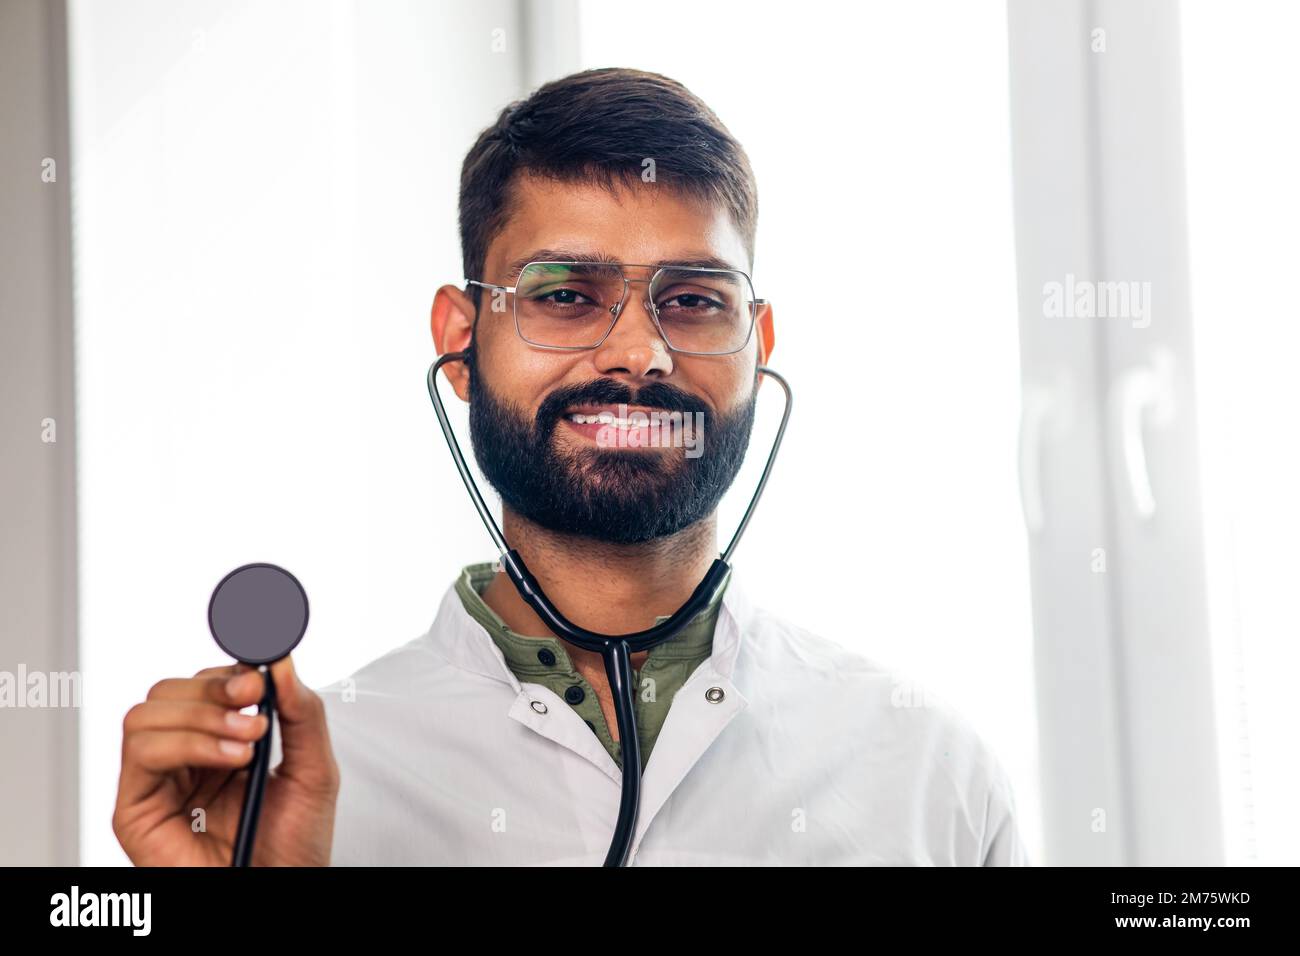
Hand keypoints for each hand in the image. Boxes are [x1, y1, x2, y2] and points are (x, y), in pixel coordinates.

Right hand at [113, 655, 338, 865]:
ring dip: (202, 717)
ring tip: (247, 743)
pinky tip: (230, 760)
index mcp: (219, 742)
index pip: (204, 685)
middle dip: (213, 688)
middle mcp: (182, 758)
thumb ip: (303, 713)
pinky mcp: (136, 810)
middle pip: (167, 691)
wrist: (282, 891)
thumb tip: (281, 660)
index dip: (227, 670)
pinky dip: (187, 743)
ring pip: (145, 715)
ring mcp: (156, 782)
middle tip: (254, 703)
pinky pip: (141, 752)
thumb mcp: (314, 769)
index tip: (260, 674)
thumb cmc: (294, 845)